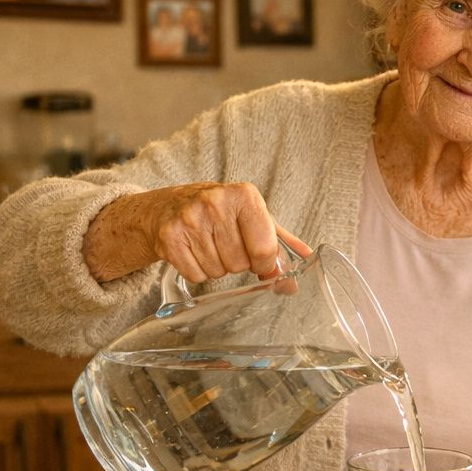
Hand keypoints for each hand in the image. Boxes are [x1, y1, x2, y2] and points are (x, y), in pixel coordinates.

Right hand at [84, 182, 311, 282]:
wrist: (166, 207)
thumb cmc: (218, 213)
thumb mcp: (252, 217)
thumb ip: (280, 241)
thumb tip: (305, 265)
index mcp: (244, 195)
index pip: (265, 248)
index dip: (264, 262)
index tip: (258, 257)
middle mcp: (215, 202)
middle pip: (240, 263)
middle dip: (237, 262)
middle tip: (225, 244)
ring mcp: (190, 219)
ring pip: (218, 272)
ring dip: (216, 267)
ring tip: (208, 245)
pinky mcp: (169, 237)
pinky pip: (196, 275)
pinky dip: (197, 271)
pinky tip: (192, 252)